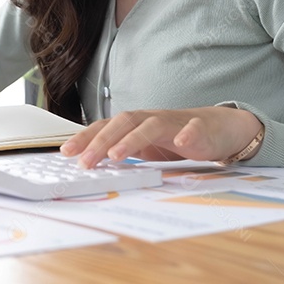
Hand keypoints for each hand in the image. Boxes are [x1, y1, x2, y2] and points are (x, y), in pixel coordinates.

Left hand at [60, 106, 263, 167]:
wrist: (217, 128)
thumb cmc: (174, 137)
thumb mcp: (144, 146)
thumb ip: (121, 151)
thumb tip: (90, 164)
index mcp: (135, 124)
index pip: (106, 127)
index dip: (86, 137)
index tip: (66, 152)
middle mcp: (151, 119)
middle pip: (122, 123)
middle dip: (101, 142)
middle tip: (85, 161)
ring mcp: (175, 123)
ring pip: (151, 125)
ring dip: (132, 139)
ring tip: (116, 155)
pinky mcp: (200, 129)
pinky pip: (193, 130)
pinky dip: (187, 134)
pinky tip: (181, 142)